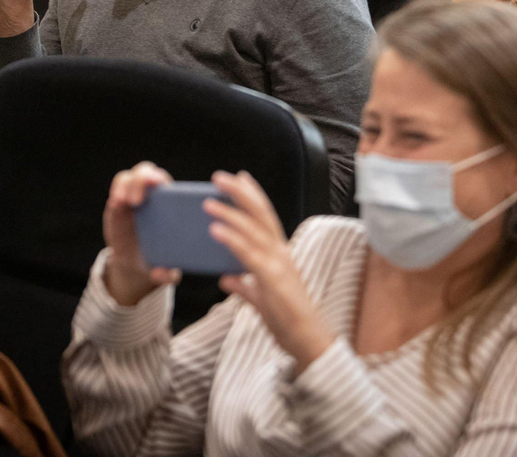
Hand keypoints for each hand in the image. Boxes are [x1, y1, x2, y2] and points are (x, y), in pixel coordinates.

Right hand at [101, 162, 180, 305]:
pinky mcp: (117, 202)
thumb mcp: (162, 267)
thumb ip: (166, 272)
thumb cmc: (156, 258)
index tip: (158, 185)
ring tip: (122, 203)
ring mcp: (132, 196)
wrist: (134, 263)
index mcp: (169, 205)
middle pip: (148, 172)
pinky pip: (117, 188)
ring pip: (129, 177)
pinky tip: (116, 204)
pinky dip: (116, 192)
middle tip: (137, 201)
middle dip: (142, 179)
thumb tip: (167, 276)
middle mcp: (152, 195)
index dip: (162, 180)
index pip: (167, 182)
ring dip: (126, 185)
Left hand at [206, 170, 334, 370]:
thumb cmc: (288, 320)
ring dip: (229, 213)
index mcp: (280, 254)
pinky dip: (232, 239)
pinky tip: (215, 230)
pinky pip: (248, 254)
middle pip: (260, 214)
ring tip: (208, 201)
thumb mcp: (261, 299)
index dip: (253, 196)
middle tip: (220, 176)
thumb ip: (245, 286)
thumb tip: (226, 278)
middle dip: (240, 193)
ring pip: (252, 230)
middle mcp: (281, 252)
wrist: (308, 340)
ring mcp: (278, 264)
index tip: (240, 177)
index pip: (266, 217)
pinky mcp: (272, 279)